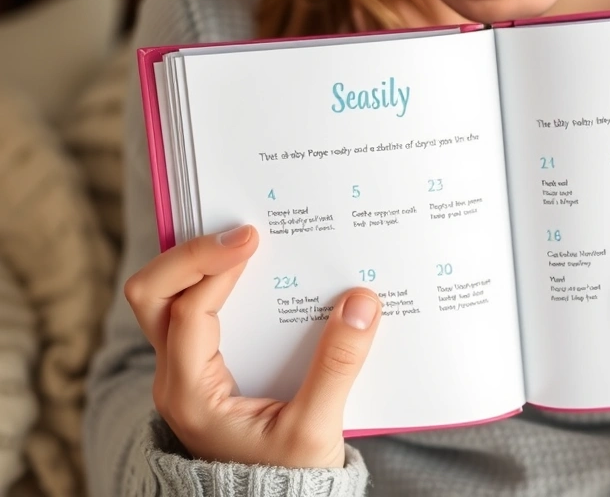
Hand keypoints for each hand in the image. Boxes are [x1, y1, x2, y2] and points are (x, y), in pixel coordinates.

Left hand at [123, 225, 380, 467]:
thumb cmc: (285, 479)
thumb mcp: (315, 430)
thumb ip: (338, 366)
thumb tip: (362, 303)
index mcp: (190, 393)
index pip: (186, 313)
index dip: (215, 269)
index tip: (254, 239)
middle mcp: (175, 377)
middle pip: (152, 296)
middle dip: (190, 254)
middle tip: (242, 232)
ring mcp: (183, 370)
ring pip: (164, 299)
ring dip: (198, 264)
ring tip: (243, 240)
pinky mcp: (202, 367)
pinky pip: (191, 310)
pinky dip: (213, 282)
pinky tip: (253, 269)